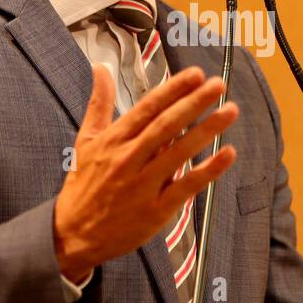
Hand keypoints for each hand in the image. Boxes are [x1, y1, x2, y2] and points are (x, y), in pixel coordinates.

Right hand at [53, 63, 238, 281]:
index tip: (195, 74)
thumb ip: (99, 103)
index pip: (147, 108)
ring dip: (207, 130)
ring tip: (229, 110)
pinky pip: (186, 186)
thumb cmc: (83, 185)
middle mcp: (128, 159)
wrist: (72, 234)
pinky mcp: (155, 210)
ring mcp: (143, 185)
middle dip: (194, 102)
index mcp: (113, 140)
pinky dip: (208, 170)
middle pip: (166, 125)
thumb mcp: (85, 140)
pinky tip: (227, 154)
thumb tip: (101, 68)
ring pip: (179, 152)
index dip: (173, 90)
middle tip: (217, 84)